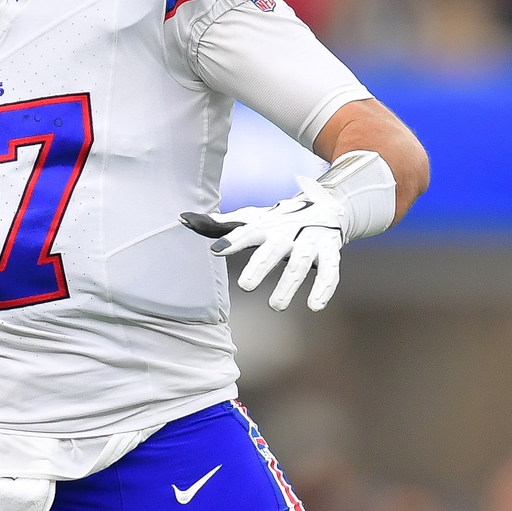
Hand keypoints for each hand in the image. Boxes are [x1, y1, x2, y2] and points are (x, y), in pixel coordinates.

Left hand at [181, 177, 347, 311]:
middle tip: (246, 286)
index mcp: (266, 224)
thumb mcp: (251, 220)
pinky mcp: (331, 252)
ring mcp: (311, 241)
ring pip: (301, 263)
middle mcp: (288, 231)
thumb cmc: (278, 219)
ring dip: (289, 284)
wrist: (326, 204)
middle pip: (274, 249)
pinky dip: (324, 288)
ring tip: (275, 306)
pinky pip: (330, 271)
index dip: (233, 240)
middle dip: (261, 266)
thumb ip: (220, 226)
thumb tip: (181, 219)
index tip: (216, 250)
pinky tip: (314, 306)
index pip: (247, 231)